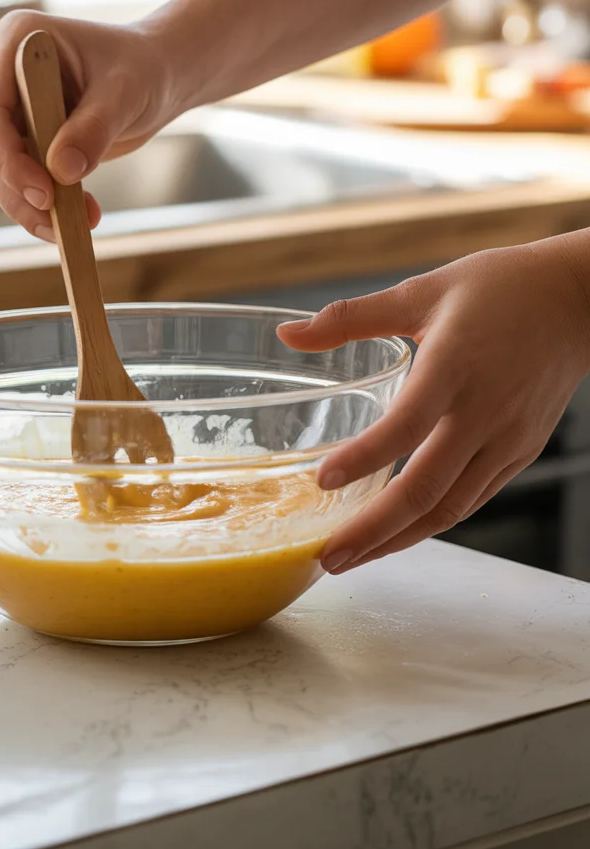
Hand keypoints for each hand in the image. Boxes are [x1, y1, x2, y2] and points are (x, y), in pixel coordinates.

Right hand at [0, 11, 178, 240]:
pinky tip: (78, 218)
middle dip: (23, 191)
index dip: (10, 159)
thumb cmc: (142, 69)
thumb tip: (62, 171)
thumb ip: (94, 129)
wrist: (156, 75)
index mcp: (17, 39)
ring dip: (32, 206)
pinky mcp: (20, 131)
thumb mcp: (125, 94)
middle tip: (61, 225)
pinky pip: (18, 175)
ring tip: (77, 226)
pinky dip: (43, 203)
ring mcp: (8, 102)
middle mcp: (1, 68)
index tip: (44, 194)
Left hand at [278, 234, 589, 574]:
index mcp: (454, 365)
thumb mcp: (420, 292)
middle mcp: (484, 410)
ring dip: (399, 540)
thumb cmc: (496, 289)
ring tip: (351, 559)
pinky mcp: (520, 453)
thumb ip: (350, 318)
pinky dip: (431, 524)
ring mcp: (507, 438)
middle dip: (374, 531)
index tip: (323, 480)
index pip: (408, 423)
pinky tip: (396, 534)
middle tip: (326, 557)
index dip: (366, 457)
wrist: (576, 300)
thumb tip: (287, 336)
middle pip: (427, 487)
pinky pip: (471, 500)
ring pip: (450, 507)